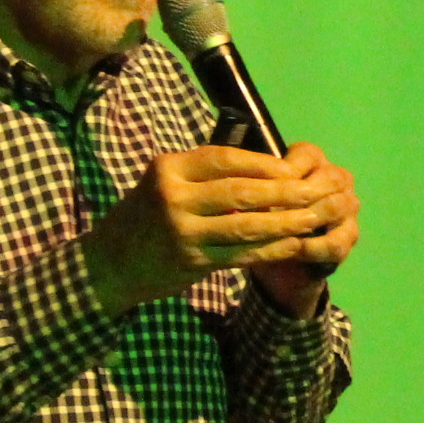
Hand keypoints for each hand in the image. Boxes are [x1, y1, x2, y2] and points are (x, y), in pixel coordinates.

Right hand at [86, 141, 359, 310]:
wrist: (108, 264)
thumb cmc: (146, 215)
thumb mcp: (165, 181)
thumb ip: (205, 173)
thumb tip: (267, 166)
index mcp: (168, 169)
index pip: (225, 159)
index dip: (263, 163)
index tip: (292, 169)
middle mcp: (172, 197)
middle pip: (240, 192)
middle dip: (283, 194)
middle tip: (315, 193)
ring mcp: (181, 232)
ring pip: (245, 226)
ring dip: (284, 223)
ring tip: (312, 219)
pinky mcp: (190, 263)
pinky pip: (240, 254)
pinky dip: (270, 249)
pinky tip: (293, 244)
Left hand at [244, 141, 358, 310]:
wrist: (276, 254)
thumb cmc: (261, 215)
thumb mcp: (252, 197)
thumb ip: (252, 187)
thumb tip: (236, 188)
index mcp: (313, 161)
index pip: (308, 155)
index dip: (283, 172)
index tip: (257, 188)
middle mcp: (337, 179)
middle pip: (330, 179)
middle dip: (299, 197)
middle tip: (270, 212)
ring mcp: (347, 207)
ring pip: (336, 207)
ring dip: (308, 221)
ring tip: (281, 234)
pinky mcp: (349, 237)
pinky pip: (336, 241)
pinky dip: (315, 247)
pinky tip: (296, 251)